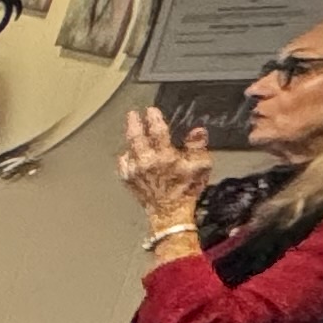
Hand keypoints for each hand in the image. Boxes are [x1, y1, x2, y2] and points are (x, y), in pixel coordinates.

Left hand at [117, 103, 204, 231]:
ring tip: (132, 127)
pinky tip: (131, 151)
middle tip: (133, 113)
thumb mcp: (200, 166)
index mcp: (164, 157)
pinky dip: (127, 154)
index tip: (151, 110)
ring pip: (128, 147)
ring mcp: (134, 170)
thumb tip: (197, 130)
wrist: (169, 211)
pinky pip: (123, 161)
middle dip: (134, 122)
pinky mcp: (127, 178)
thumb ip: (197, 146)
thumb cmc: (186, 189)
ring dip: (130, 136)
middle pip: (135, 136)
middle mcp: (146, 162)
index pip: (157, 131)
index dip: (154, 118)